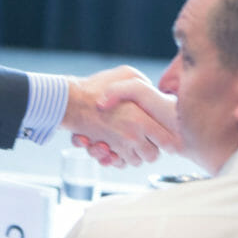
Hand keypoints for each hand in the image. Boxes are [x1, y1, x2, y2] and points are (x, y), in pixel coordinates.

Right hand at [61, 66, 178, 167]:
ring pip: (136, 161)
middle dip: (150, 149)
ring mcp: (118, 146)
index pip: (168, 142)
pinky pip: (118, 163)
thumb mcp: (127, 73)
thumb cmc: (96, 86)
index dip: (169, 140)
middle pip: (153, 156)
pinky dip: (116, 159)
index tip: (168, 137)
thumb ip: (144, 84)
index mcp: (141, 119)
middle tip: (145, 137)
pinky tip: (111, 146)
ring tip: (126, 139)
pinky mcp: (105, 152)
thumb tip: (153, 91)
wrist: (69, 102)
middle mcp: (132, 137)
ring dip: (132, 154)